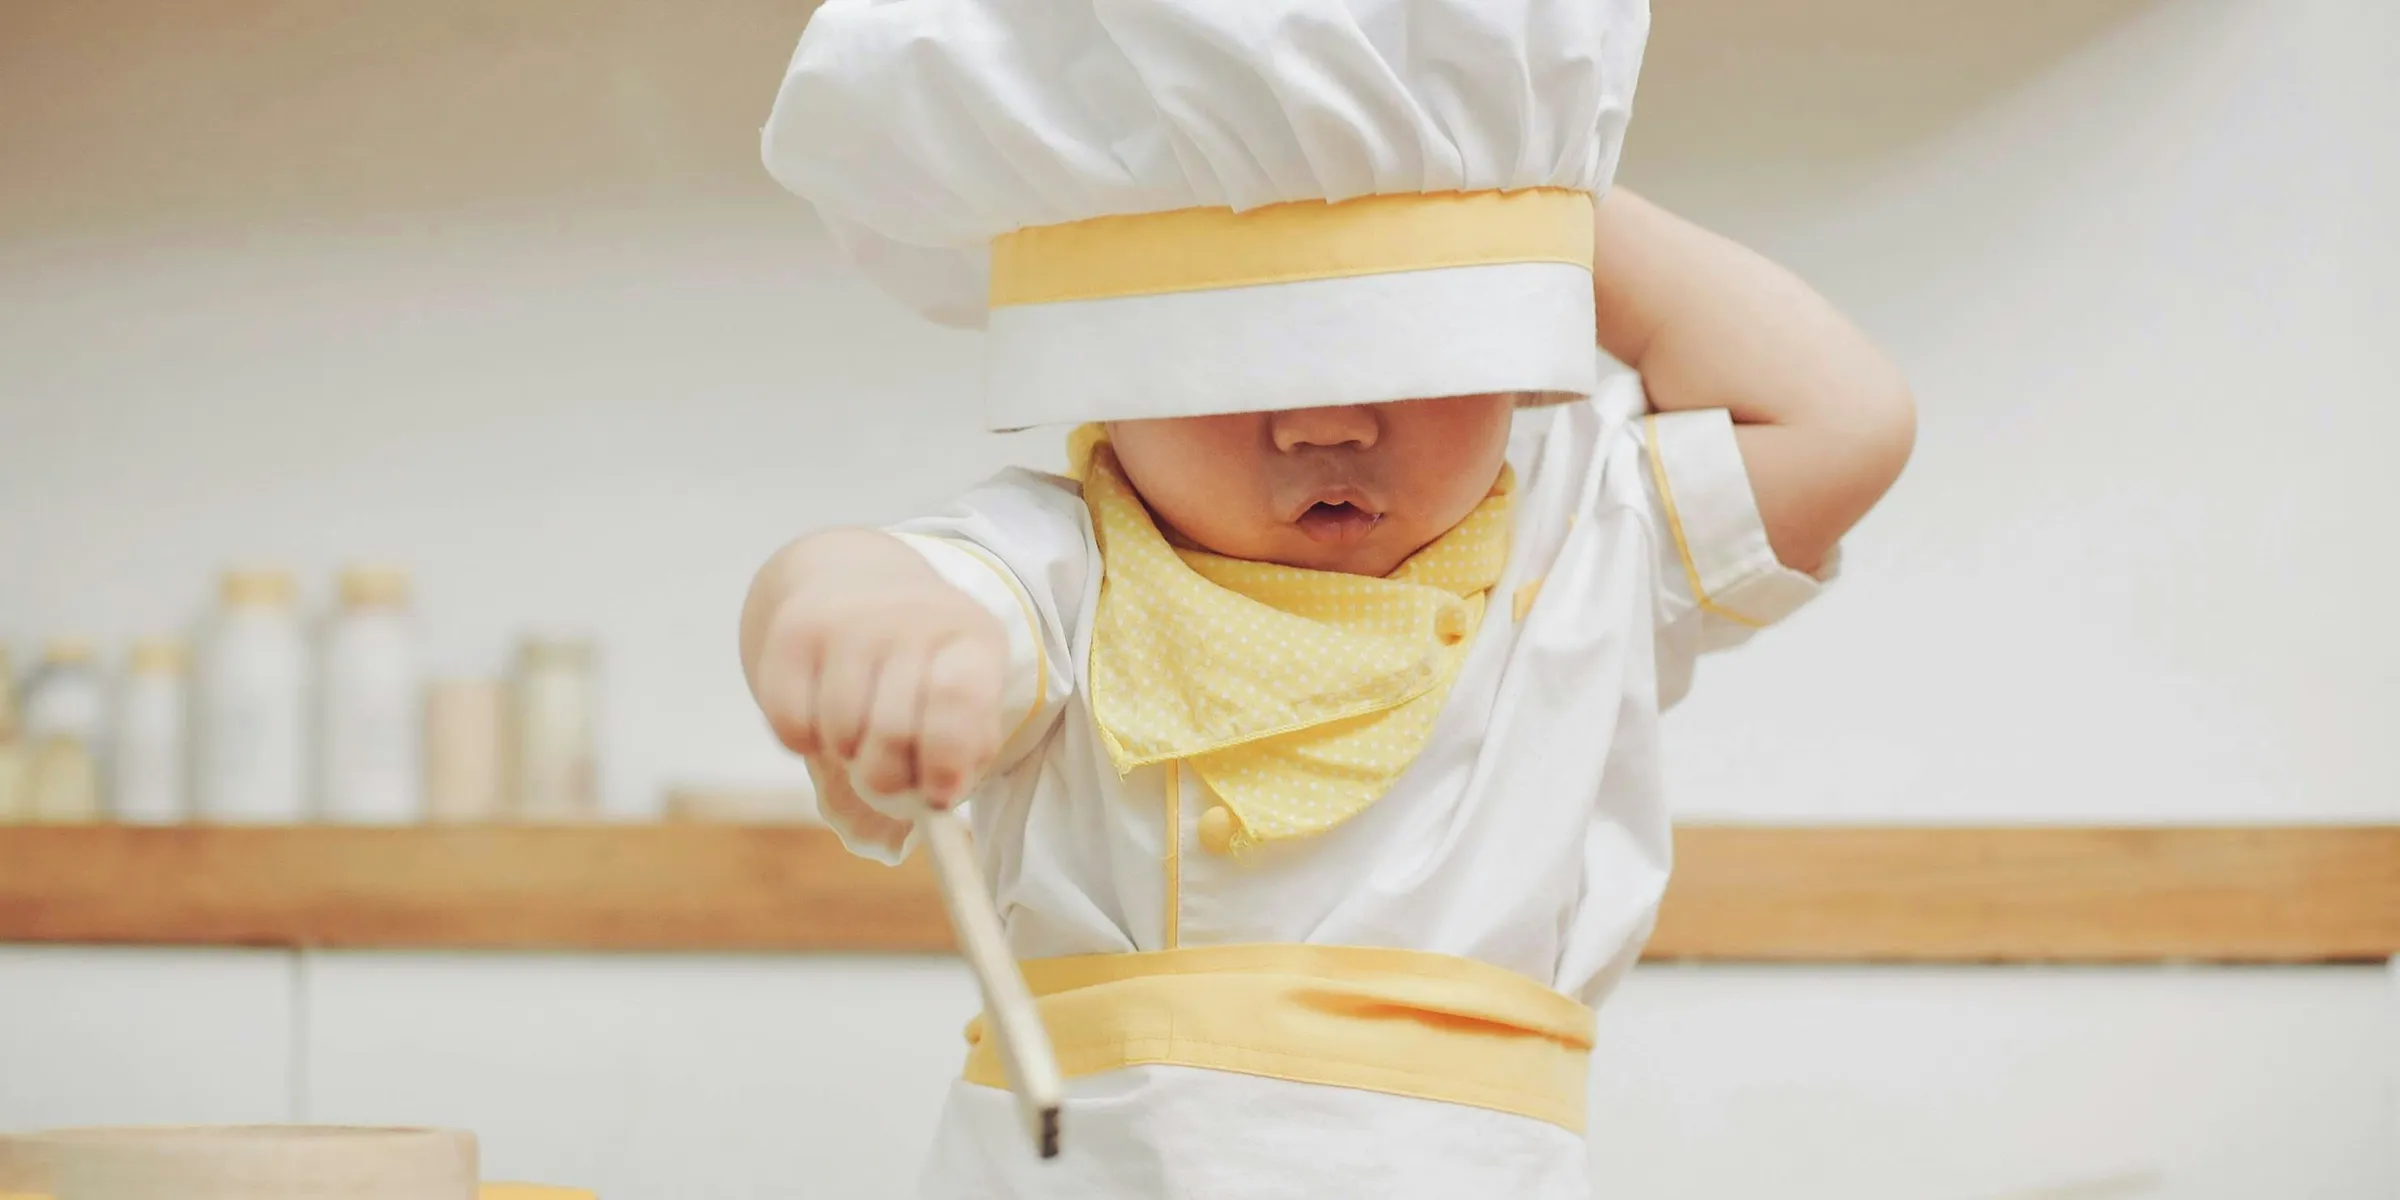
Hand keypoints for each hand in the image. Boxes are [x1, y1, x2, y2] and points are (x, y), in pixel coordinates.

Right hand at [748, 539, 1009, 807]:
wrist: (857, 578)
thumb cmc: (925, 664)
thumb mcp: (969, 696)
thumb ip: (965, 755)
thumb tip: (938, 797)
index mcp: (972, 638)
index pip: (958, 699)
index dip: (945, 760)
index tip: (936, 794)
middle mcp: (911, 616)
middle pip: (892, 730)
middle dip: (888, 776)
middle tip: (889, 771)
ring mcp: (848, 618)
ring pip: (839, 734)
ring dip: (847, 755)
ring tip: (859, 731)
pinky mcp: (793, 631)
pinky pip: (791, 725)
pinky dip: (805, 741)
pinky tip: (822, 715)